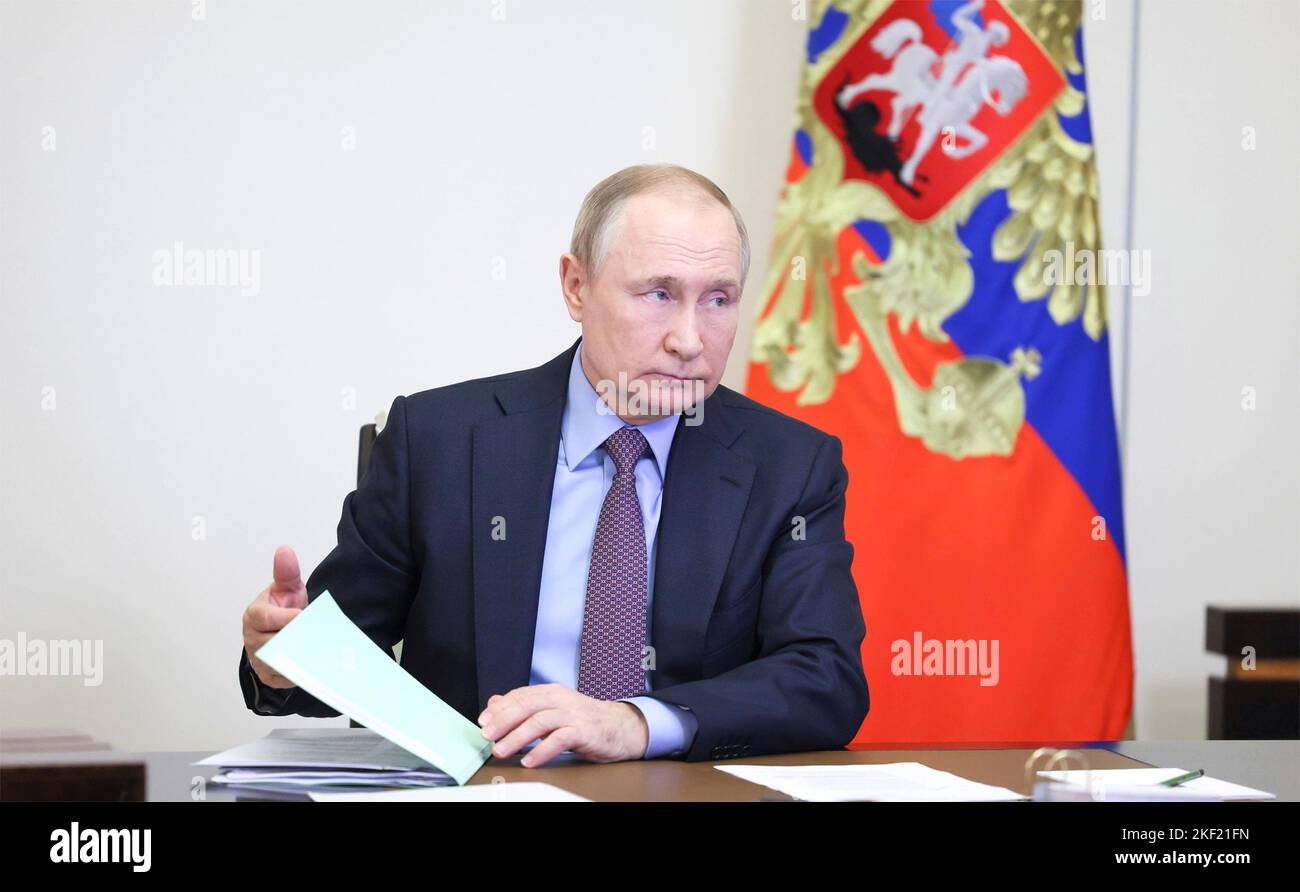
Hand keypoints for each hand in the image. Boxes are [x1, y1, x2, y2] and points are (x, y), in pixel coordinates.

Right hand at [242, 545, 307, 688]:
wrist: (281, 633)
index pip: (266, 618)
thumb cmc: (283, 609)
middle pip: (275, 642)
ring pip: (281, 662)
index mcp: (254, 616)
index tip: (304, 615)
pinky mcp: (270, 676)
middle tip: (317, 635)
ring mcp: (260, 660)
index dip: (286, 618)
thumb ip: (286, 573)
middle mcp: (253, 639)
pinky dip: (300, 673)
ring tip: (319, 650)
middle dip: (297, 638)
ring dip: (301, 657)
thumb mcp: (287, 589)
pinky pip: (286, 678)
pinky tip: (315, 664)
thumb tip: (284, 551)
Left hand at [477, 684, 648, 766]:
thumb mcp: (553, 709)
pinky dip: (542, 750)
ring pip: (540, 721)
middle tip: (488, 735)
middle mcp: (562, 700)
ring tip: (502, 750)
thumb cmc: (584, 720)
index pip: (521, 696)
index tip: (484, 722)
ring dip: (518, 737)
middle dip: (504, 720)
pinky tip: (529, 760)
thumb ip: (526, 706)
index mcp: (552, 693)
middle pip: (527, 706)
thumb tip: (495, 703)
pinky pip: (560, 739)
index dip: (500, 708)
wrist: (620, 727)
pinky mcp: (584, 731)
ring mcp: (573, 714)